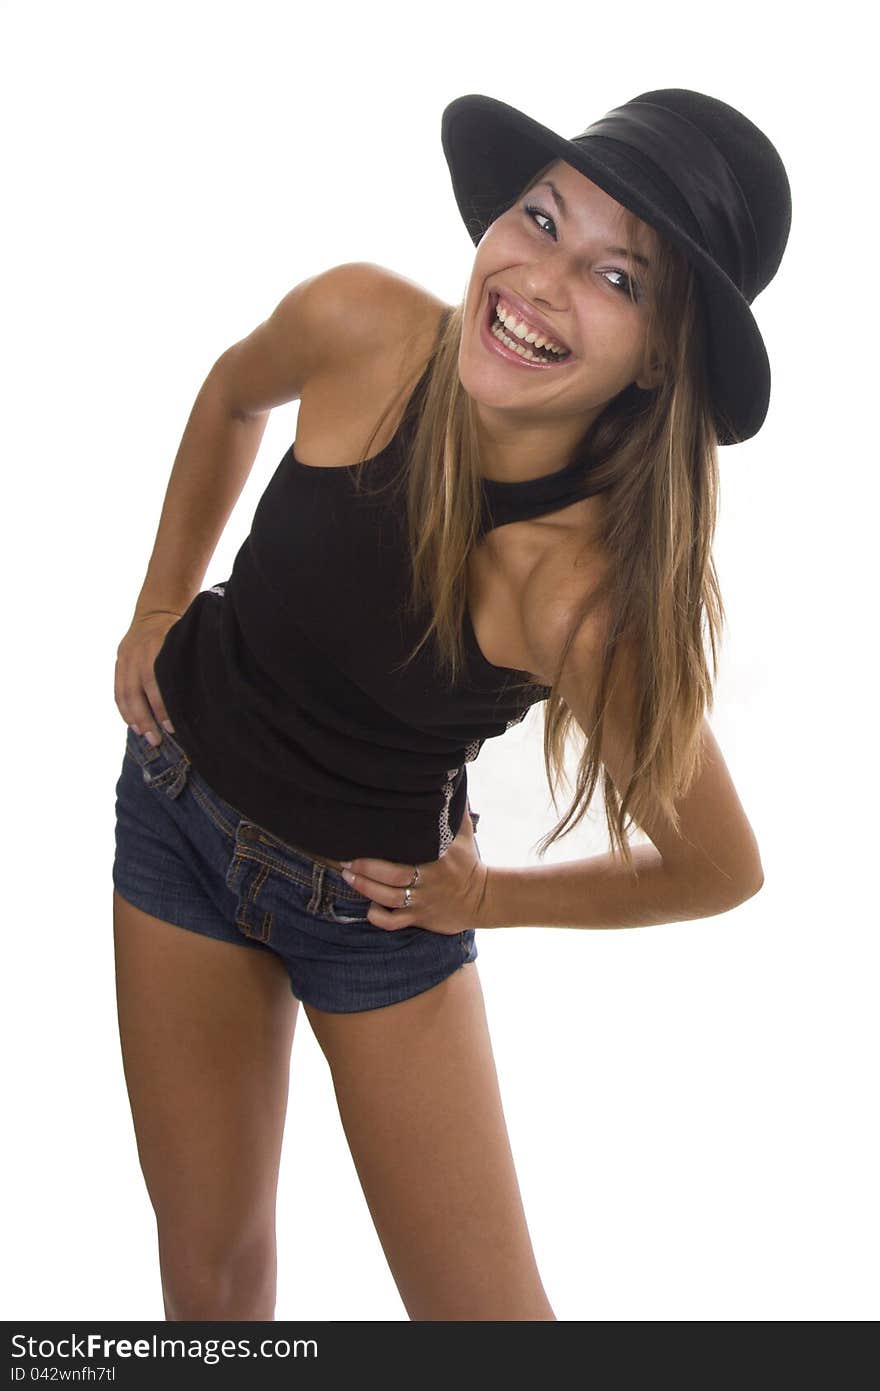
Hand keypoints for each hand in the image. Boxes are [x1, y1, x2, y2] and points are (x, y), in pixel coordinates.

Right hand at [114, 610, 180, 746]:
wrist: (155, 611)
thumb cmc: (179, 633)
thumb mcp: (185, 644)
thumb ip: (186, 667)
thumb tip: (203, 698)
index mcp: (157, 648)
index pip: (156, 682)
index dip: (161, 706)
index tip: (171, 726)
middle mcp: (138, 654)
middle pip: (137, 692)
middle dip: (147, 719)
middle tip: (157, 740)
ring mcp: (126, 658)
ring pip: (125, 694)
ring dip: (134, 718)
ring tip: (144, 736)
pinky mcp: (119, 662)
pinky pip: (117, 690)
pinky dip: (124, 709)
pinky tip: (132, 724)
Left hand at [340, 807, 488, 935]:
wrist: (483, 899)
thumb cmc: (468, 861)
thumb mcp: (464, 832)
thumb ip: (454, 807)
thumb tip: (449, 775)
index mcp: (438, 858)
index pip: (408, 851)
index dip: (382, 850)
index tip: (363, 837)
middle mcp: (428, 880)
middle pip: (392, 877)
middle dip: (366, 869)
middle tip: (346, 860)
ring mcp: (422, 901)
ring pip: (388, 898)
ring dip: (365, 888)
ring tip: (348, 876)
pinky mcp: (419, 918)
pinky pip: (394, 922)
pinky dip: (378, 916)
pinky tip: (370, 905)